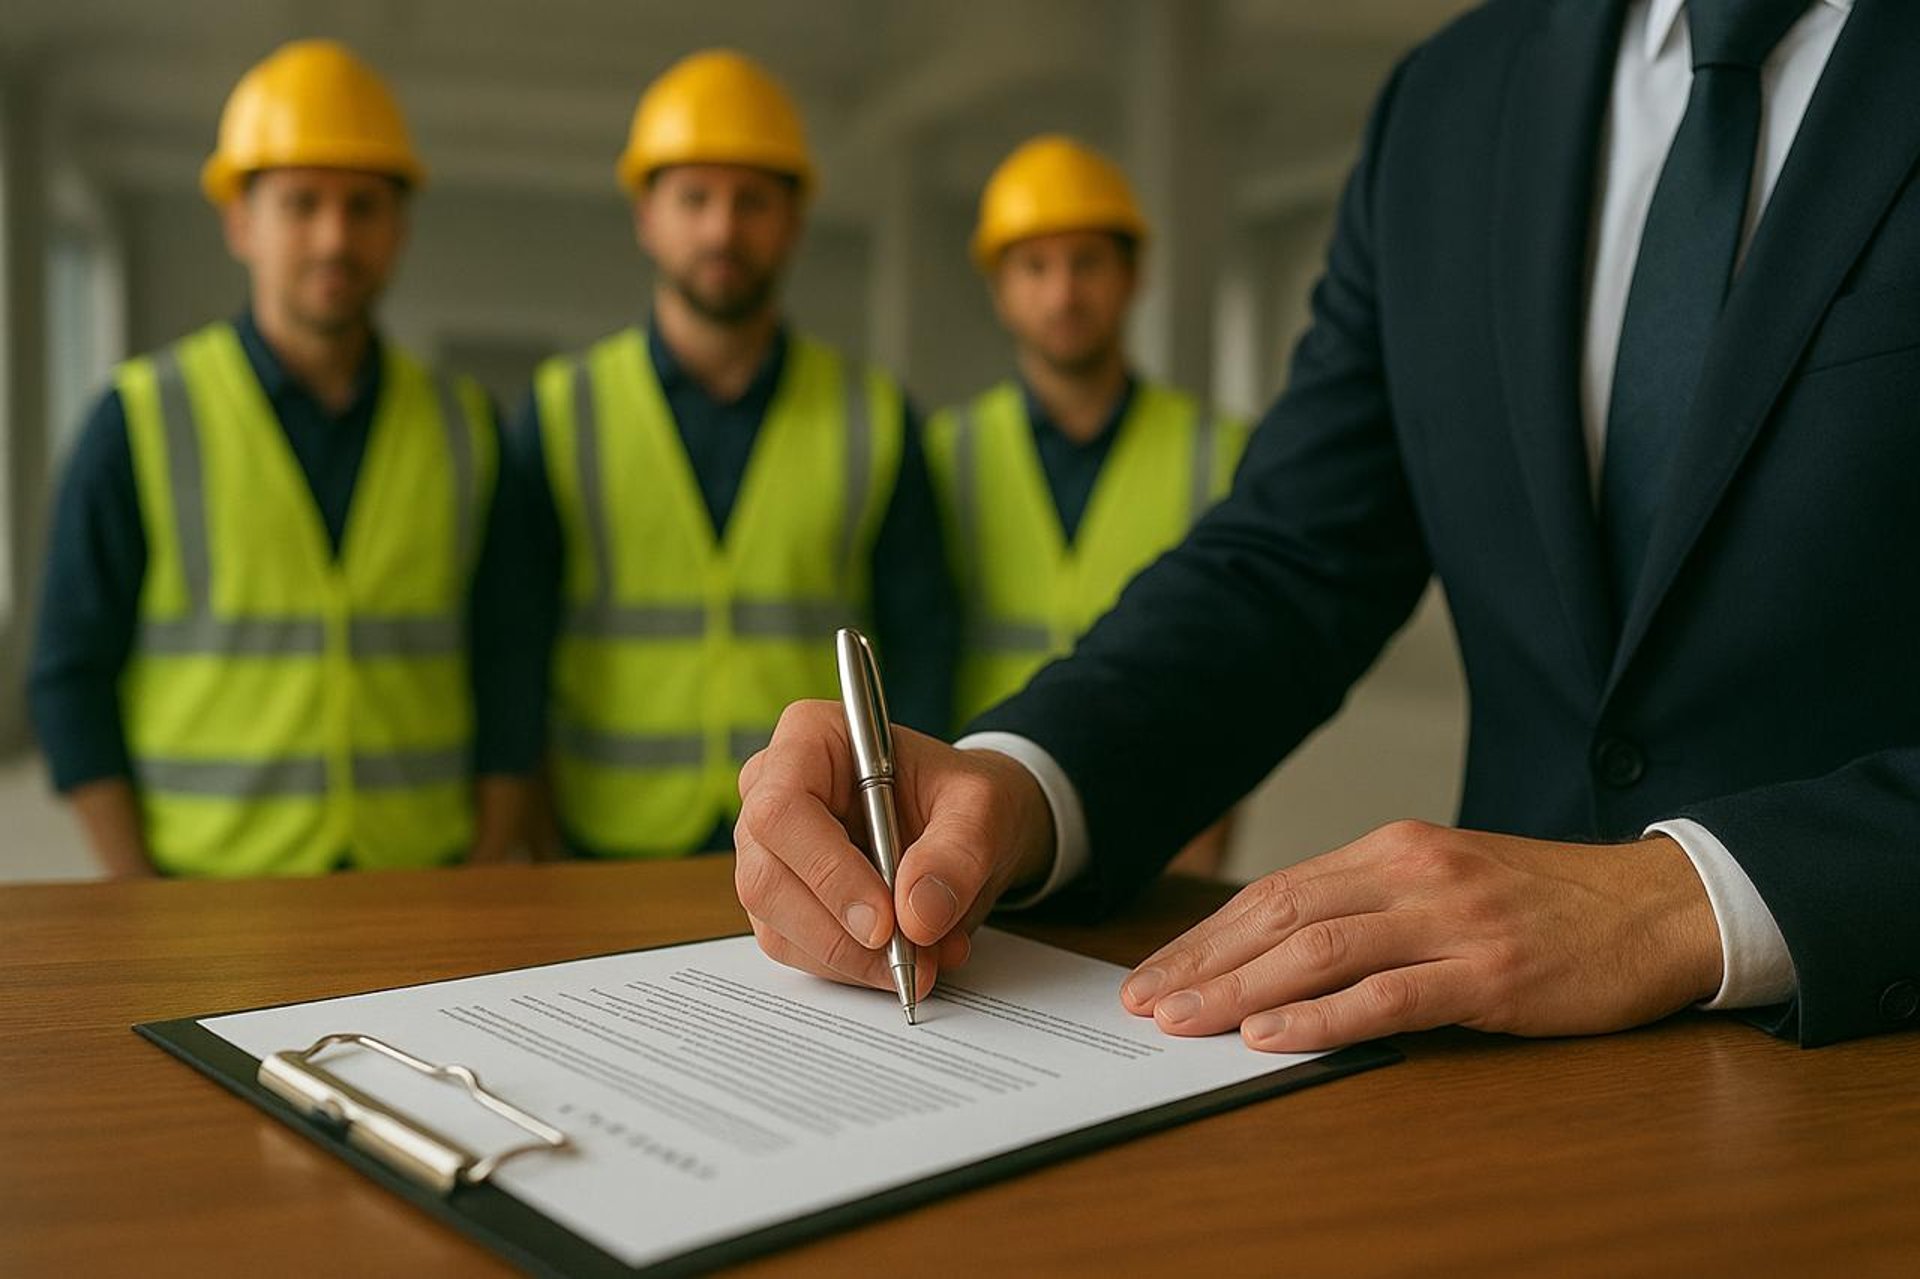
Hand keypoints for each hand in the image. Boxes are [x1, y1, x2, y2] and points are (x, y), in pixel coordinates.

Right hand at [735, 700, 1055, 995]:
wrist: (966, 827)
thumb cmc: (963, 798)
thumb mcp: (982, 809)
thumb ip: (957, 853)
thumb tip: (918, 916)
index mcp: (809, 739)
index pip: (782, 809)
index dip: (826, 871)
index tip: (884, 921)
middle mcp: (769, 790)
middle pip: (766, 877)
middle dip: (839, 932)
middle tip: (911, 959)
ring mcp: (767, 849)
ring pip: (776, 923)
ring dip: (851, 959)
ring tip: (925, 958)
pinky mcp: (780, 899)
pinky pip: (794, 948)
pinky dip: (851, 967)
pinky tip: (903, 958)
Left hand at [1121, 820, 1723, 1051]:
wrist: (1660, 907)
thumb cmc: (1548, 904)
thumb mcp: (1449, 883)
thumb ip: (1373, 907)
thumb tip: (1281, 954)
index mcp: (1396, 849)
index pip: (1278, 893)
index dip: (1208, 936)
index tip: (1157, 972)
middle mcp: (1414, 874)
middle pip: (1282, 917)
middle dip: (1204, 963)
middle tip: (1145, 1002)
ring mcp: (1452, 922)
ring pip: (1320, 951)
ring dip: (1240, 990)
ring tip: (1184, 1022)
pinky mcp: (1491, 974)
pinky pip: (1390, 996)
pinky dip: (1322, 1017)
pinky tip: (1271, 1037)